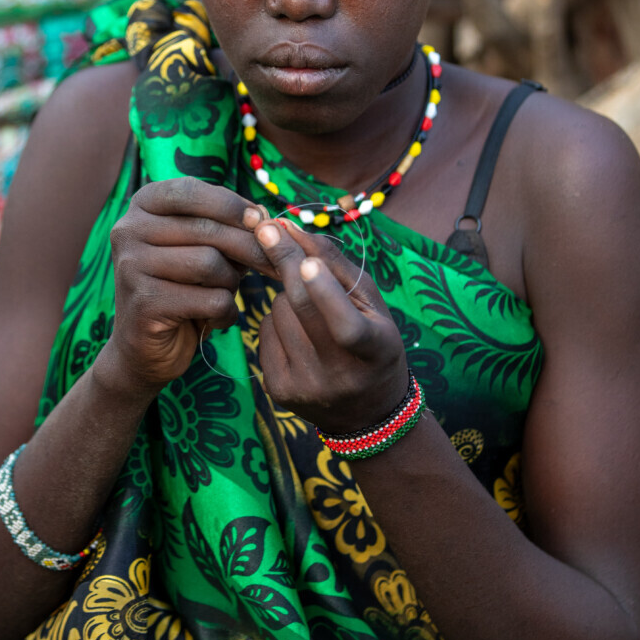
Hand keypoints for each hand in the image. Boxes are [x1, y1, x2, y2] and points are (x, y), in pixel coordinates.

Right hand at [102, 178, 274, 393]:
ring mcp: (130, 265)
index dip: (232, 204)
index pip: (192, 191)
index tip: (263, 220)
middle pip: (207, 229)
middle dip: (249, 247)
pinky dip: (224, 312)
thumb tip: (266, 217)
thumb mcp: (203, 249)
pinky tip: (217, 320)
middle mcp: (128, 229)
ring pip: (210, 263)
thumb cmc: (182, 288)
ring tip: (225, 294)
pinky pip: (208, 299)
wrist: (146, 348)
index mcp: (142, 206)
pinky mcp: (143, 302)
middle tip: (275, 264)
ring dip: (231, 283)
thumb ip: (227, 229)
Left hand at [249, 217, 408, 435]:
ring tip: (309, 310)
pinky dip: (276, 319)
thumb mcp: (371, 304)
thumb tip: (291, 228)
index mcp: (374, 353)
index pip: (346, 327)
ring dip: (287, 297)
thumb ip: (335, 264)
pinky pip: (264, 331)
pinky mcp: (279, 390)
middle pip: (301, 310)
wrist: (367, 412)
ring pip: (278, 313)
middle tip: (267, 228)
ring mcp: (306, 386)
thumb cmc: (373, 341)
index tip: (307, 262)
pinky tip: (296, 330)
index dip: (326, 295)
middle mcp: (339, 376)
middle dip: (284, 263)